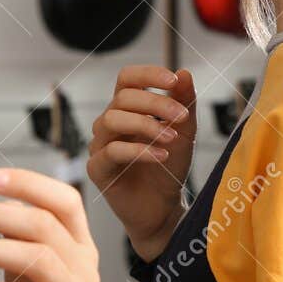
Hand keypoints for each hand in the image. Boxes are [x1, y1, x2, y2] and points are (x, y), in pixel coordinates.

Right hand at [87, 66, 196, 260]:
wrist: (163, 208)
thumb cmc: (169, 168)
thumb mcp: (185, 132)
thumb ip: (185, 103)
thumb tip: (185, 72)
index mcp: (127, 109)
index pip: (127, 78)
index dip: (147, 73)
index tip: (173, 80)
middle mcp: (109, 123)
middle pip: (122, 98)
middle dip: (156, 103)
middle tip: (182, 117)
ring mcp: (100, 146)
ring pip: (113, 120)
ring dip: (147, 125)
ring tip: (172, 138)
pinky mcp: (97, 169)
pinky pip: (112, 151)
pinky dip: (140, 150)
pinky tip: (162, 155)